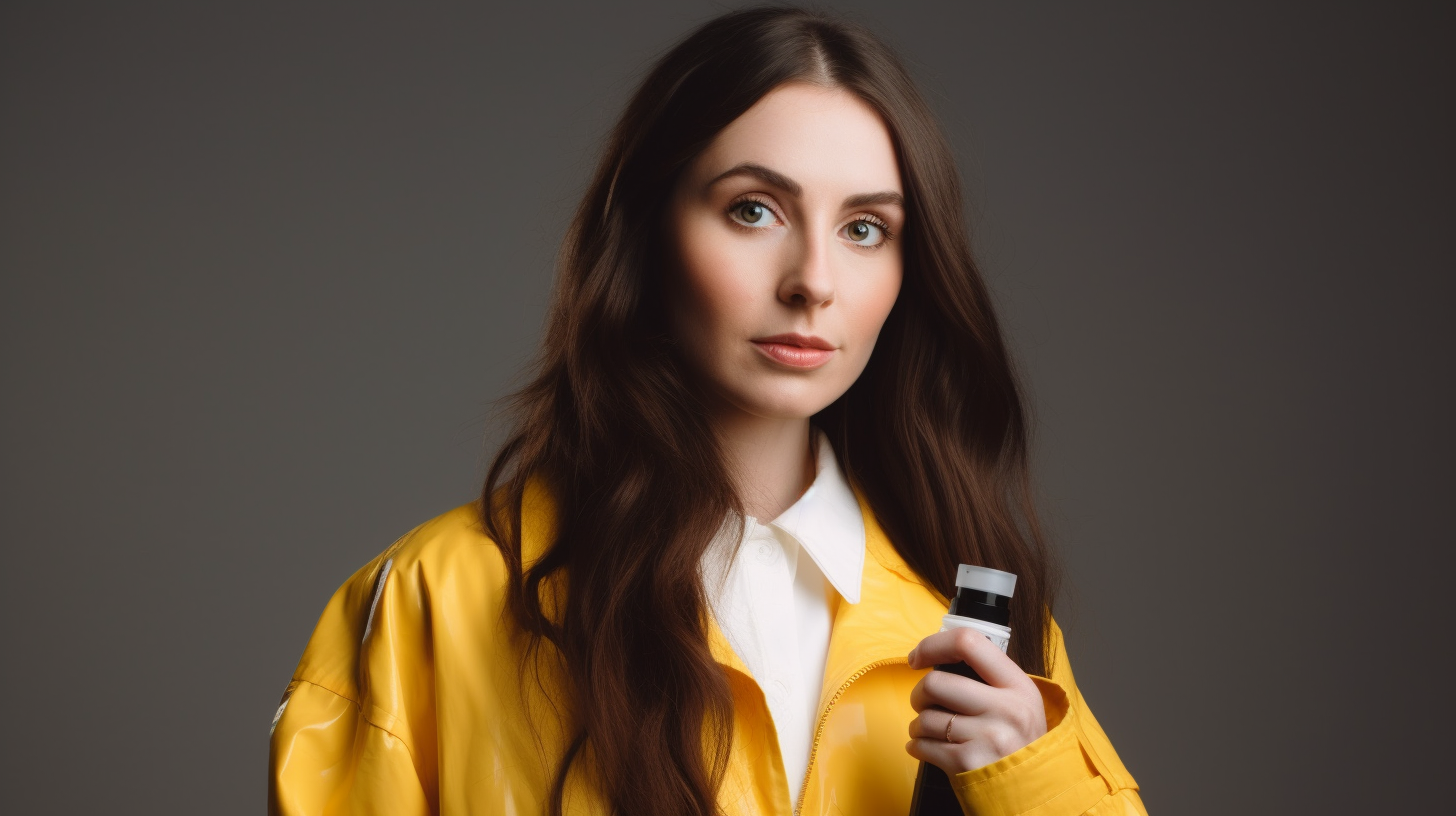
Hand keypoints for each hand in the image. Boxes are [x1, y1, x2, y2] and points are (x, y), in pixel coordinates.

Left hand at [904, 627, 1046, 774]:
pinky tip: (927, 747)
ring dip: (918, 725)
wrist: (1033, 788)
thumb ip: (988, 678)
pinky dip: (917, 746)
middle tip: (925, 703)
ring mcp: (988, 738)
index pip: (969, 643)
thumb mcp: (1019, 701)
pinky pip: (922, 746)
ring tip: (931, 730)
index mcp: (1018, 685)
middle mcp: (1006, 709)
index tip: (917, 658)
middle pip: (935, 683)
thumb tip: (937, 656)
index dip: (933, 645)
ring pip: (925, 718)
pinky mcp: (968, 764)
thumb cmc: (1017, 739)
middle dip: (919, 694)